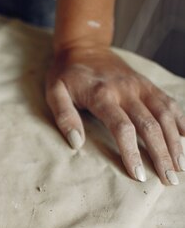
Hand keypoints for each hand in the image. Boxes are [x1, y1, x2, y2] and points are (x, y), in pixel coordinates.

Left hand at [46, 45, 184, 184]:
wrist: (83, 46)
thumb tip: (76, 143)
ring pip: (165, 115)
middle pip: (150, 126)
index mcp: (103, 95)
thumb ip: (64, 116)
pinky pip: (168, 102)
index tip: (138, 175)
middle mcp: (126, 90)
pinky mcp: (147, 84)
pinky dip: (180, 120)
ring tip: (180, 167)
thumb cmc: (66, 74)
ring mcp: (140, 86)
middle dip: (161, 155)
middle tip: (169, 180)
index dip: (132, 153)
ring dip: (175, 142)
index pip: (123, 129)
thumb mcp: (55, 93)